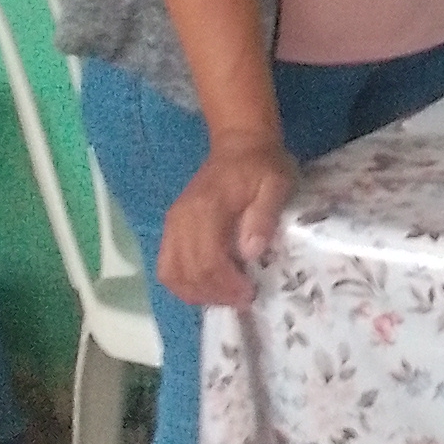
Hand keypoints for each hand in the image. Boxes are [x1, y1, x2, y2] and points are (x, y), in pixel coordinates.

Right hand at [157, 135, 298, 308]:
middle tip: (242, 300)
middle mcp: (182, 218)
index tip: (249, 294)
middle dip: (215, 294)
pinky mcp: (172, 227)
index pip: (207, 259)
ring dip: (196, 293)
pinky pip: (167, 265)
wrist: (240, 144)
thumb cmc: (263, 165)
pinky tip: (208, 288)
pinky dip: (183, 284)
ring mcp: (173, 223)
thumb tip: (250, 251)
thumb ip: (264, 215)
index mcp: (207, 208)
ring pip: (171, 273)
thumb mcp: (276, 184)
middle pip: (187, 272)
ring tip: (226, 297)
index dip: (226, 284)